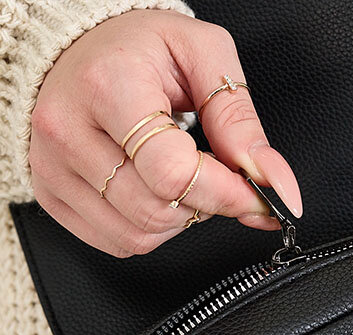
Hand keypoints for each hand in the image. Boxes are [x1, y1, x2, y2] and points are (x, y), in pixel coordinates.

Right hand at [29, 9, 302, 256]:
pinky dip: (148, 228)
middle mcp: (69, 130)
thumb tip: (276, 184)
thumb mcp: (203, 56)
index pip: (174, 174)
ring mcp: (52, 168)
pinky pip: (117, 242)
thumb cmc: (139, 49)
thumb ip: (240, 121)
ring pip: (139, 235)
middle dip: (203, 204)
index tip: (255, 194)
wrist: (76, 47)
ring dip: (177, 219)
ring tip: (177, 176)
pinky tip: (149, 190)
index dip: (226, 193)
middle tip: (210, 172)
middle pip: (158, 211)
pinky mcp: (50, 195)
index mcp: (107, 85)